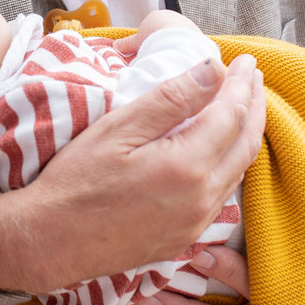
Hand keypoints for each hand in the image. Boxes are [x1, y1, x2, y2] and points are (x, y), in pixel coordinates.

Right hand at [0, 53, 264, 294]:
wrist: (50, 242)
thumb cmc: (76, 180)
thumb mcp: (119, 128)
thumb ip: (171, 99)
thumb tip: (212, 70)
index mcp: (187, 166)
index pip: (231, 114)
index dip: (241, 84)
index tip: (245, 62)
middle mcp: (201, 199)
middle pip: (245, 144)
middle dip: (253, 106)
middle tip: (252, 78)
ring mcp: (196, 224)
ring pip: (237, 172)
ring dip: (245, 136)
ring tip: (243, 108)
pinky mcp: (185, 239)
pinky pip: (221, 196)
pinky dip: (229, 165)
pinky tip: (219, 151)